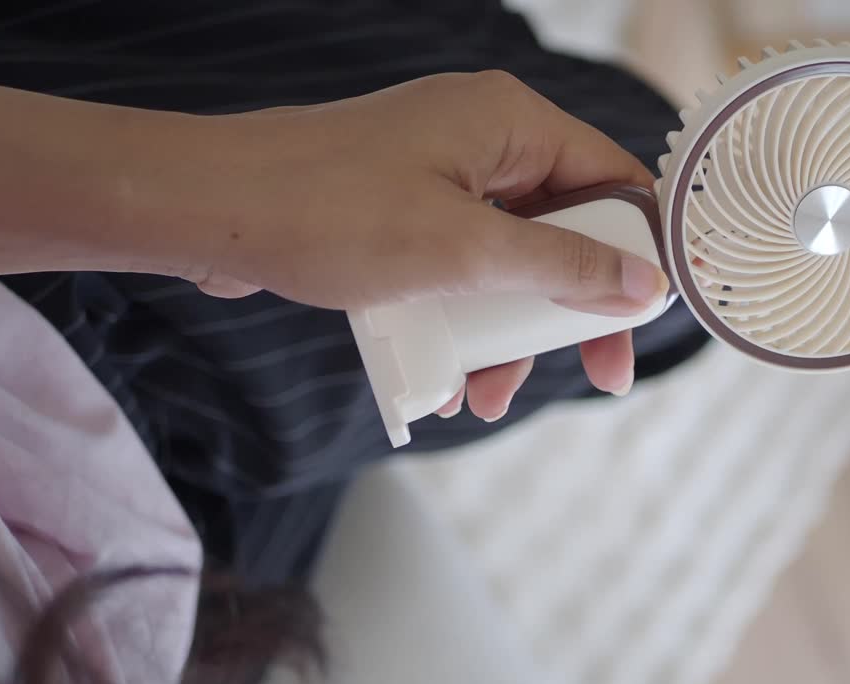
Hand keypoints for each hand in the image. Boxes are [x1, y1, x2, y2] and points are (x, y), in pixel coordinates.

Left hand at [0, 72, 667, 420]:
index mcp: (509, 122)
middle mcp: (482, 139)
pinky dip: (460, 318)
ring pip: (510, 258)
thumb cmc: (328, 211)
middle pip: (566, 228)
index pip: (614, 181)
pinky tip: (442, 377)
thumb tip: (644, 285)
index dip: (640, 255)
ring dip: (508, 331)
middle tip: (590, 379)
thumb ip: (563, 266)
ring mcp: (439, 173)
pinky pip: (459, 266)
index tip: (640, 325)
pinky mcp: (402, 208)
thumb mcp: (464, 251)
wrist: (206, 209)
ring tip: (486, 395)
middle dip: (567, 311)